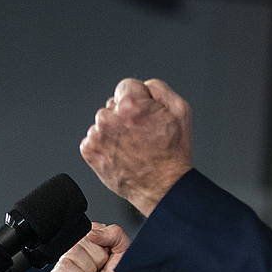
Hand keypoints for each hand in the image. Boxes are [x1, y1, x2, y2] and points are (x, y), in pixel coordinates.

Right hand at [47, 223, 146, 271]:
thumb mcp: (126, 251)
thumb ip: (115, 233)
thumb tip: (92, 232)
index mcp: (93, 245)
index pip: (91, 229)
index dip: (103, 243)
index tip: (109, 256)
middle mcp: (78, 253)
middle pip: (81, 240)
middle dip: (97, 258)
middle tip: (102, 271)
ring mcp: (66, 265)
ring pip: (73, 252)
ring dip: (89, 269)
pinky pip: (64, 266)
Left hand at [81, 78, 192, 215]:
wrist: (164, 187)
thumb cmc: (173, 153)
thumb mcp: (182, 111)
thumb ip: (160, 88)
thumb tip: (144, 85)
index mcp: (131, 105)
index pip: (127, 85)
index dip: (141, 99)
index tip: (146, 114)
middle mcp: (110, 118)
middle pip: (114, 104)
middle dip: (126, 115)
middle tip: (143, 134)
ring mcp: (97, 136)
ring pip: (104, 122)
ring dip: (115, 130)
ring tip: (134, 146)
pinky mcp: (89, 151)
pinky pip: (94, 139)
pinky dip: (106, 145)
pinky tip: (122, 154)